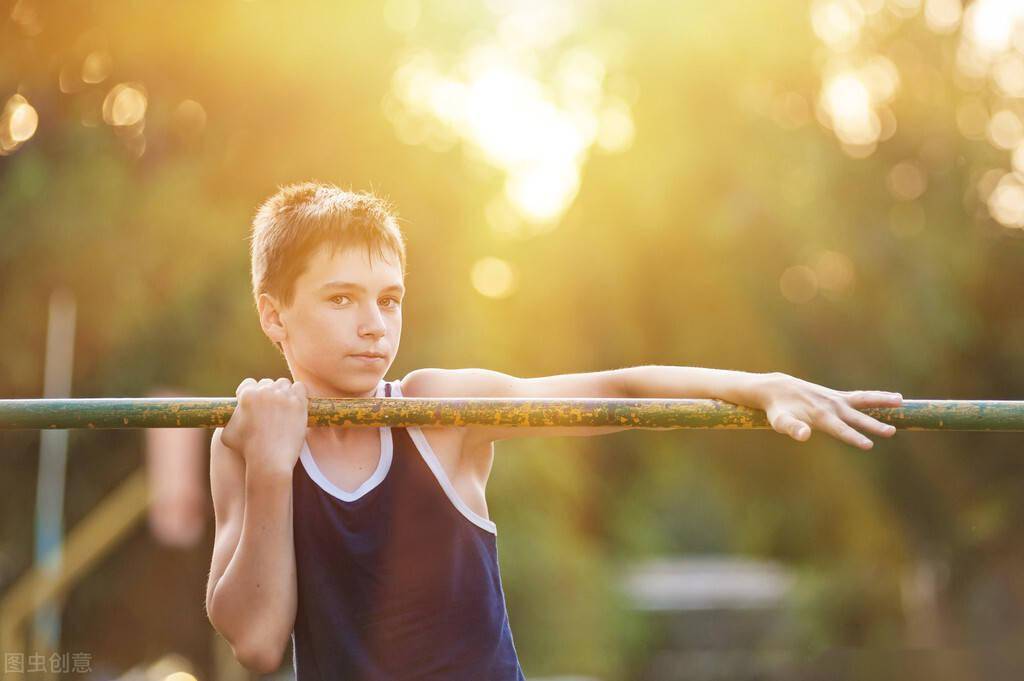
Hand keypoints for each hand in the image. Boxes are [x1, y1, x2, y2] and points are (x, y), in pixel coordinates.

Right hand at [221, 377, 308, 474]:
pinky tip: (295, 404)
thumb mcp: (227, 434)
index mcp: (247, 395)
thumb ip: (230, 419)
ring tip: (282, 407)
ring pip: (283, 384)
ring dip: (282, 392)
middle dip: (267, 394)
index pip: (249, 383)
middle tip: (270, 408)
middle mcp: (265, 392)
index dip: (250, 392)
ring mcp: (283, 396)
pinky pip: (300, 388)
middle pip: (267, 383)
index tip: (255, 402)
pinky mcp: (298, 404)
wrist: (269, 461)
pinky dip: (298, 393)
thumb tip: (234, 413)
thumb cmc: (246, 450)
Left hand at [754, 373, 901, 449]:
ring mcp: (836, 399)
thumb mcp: (780, 422)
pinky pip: (861, 397)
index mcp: (820, 416)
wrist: (778, 389)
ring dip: (882, 400)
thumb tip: (803, 436)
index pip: (840, 430)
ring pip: (863, 400)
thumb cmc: (778, 410)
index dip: (854, 437)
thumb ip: (792, 428)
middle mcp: (832, 406)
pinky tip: (894, 398)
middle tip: (891, 432)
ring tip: (901, 401)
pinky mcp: (838, 396)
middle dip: (873, 425)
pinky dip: (876, 396)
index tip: (869, 445)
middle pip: (856, 417)